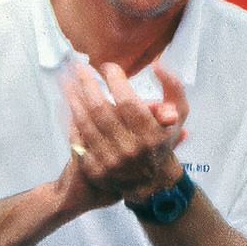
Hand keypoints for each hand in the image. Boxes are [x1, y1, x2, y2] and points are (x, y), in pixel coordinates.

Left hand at [63, 62, 187, 204]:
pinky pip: (76, 138)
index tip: (108, 67)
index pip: (128, 102)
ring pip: (85, 122)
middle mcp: (129, 148)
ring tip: (67, 81)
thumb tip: (157, 64)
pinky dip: (70, 118)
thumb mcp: (179, 115)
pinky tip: (67, 103)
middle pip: (100, 109)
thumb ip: (173, 88)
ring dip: (73, 98)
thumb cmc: (162, 140)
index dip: (115, 81)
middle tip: (79, 67)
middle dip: (87, 84)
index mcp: (151, 134)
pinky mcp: (93, 168)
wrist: (151, 181)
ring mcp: (109, 160)